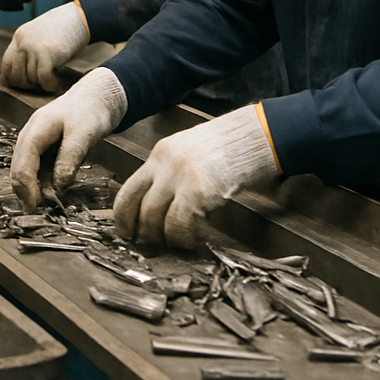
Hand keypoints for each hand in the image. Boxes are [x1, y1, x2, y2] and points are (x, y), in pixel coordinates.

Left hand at [2, 2, 89, 91]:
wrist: (78, 17)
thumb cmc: (62, 28)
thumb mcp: (38, 35)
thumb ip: (28, 49)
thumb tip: (23, 74)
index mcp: (20, 36)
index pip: (6, 63)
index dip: (12, 77)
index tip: (21, 83)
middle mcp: (23, 42)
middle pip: (16, 74)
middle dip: (26, 85)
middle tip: (37, 85)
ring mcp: (34, 48)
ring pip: (30, 78)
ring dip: (40, 84)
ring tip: (49, 80)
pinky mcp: (47, 54)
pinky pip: (43, 79)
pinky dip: (49, 85)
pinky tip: (54, 83)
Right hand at [10, 67, 127, 211]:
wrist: (96, 96)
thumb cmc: (90, 110)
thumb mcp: (84, 133)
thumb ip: (70, 158)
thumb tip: (59, 186)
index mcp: (36, 129)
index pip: (22, 163)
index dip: (26, 187)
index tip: (35, 206)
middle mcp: (29, 135)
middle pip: (17, 167)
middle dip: (24, 191)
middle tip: (36, 212)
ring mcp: (33, 141)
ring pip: (23, 169)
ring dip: (29, 188)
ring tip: (41, 207)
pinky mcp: (41, 147)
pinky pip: (33, 167)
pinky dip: (37, 182)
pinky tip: (47, 193)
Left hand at [113, 105, 278, 249]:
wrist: (256, 135)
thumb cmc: (229, 148)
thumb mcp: (190, 154)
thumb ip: (171, 174)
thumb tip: (159, 206)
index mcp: (160, 154)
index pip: (128, 189)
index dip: (123, 216)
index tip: (126, 231)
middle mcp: (164, 163)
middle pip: (139, 206)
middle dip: (142, 231)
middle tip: (151, 244)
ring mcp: (180, 176)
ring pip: (155, 218)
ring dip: (163, 238)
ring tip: (175, 243)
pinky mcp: (198, 190)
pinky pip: (179, 224)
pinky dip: (183, 237)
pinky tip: (193, 238)